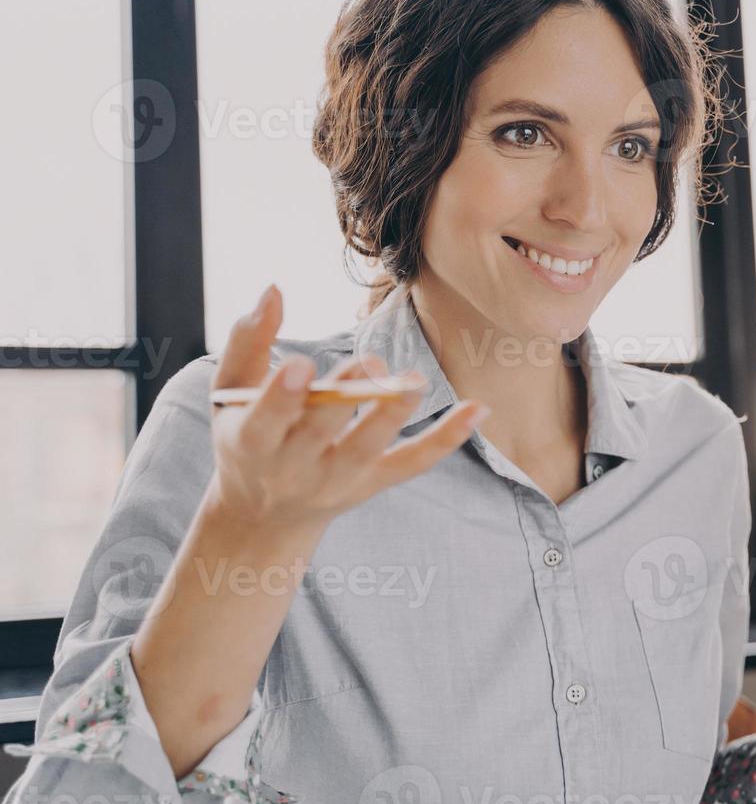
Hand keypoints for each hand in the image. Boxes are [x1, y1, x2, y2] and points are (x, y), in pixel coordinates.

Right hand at [205, 284, 488, 533]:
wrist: (262, 513)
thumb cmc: (246, 436)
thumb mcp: (230, 393)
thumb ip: (248, 341)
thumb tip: (274, 290)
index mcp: (251, 441)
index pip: (266, 421)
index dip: (281, 396)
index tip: (301, 364)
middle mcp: (294, 467)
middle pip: (321, 431)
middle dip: (345, 398)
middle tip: (369, 362)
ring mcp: (337, 478)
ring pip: (367, 449)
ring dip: (392, 415)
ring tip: (414, 384)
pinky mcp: (373, 482)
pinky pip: (413, 462)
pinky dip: (445, 439)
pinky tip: (476, 409)